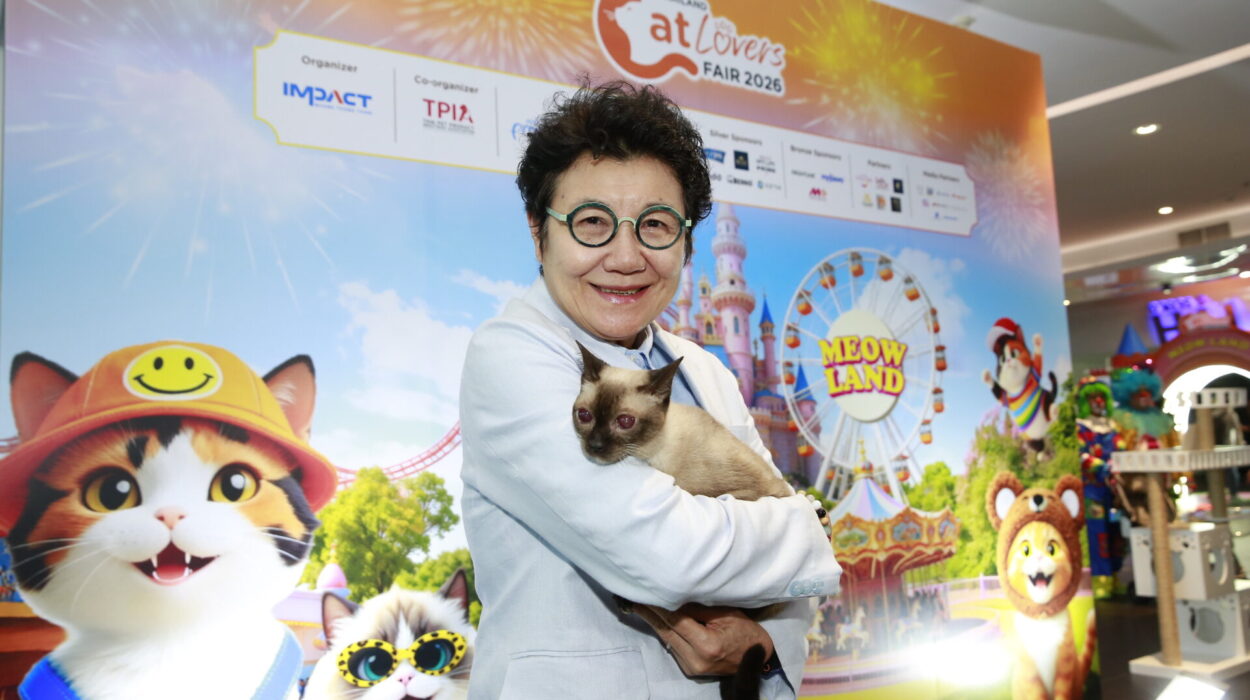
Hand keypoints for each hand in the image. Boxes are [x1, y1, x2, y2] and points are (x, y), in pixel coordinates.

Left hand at [633, 603, 773, 676]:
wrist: (756, 659)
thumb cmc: (746, 633)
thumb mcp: (727, 614)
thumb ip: (699, 609)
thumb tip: (675, 596)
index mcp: (707, 644)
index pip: (677, 621)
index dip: (660, 606)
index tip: (647, 593)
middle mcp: (696, 659)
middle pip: (666, 632)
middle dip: (650, 613)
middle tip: (635, 596)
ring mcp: (692, 667)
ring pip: (666, 640)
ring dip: (653, 622)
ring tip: (640, 604)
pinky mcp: (690, 670)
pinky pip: (672, 647)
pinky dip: (664, 631)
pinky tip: (655, 619)